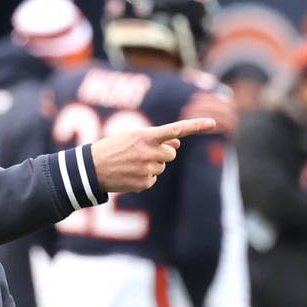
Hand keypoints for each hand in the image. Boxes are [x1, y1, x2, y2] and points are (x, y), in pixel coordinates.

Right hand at [91, 118, 215, 192]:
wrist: (92, 169)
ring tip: (131, 164)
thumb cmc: (112, 148)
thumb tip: (178, 145)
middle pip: (171, 154)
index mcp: (146, 136)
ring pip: (162, 167)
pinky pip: (153, 179)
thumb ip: (156, 139)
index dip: (196, 126)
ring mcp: (148, 168)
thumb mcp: (131, 137)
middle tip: (142, 153)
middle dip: (162, 153)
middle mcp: (150, 152)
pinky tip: (129, 174)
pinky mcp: (145, 183)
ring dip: (151, 165)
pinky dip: (144, 177)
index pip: (176, 130)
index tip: (214, 123)